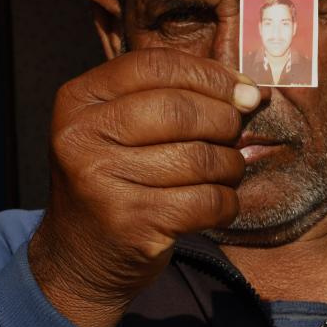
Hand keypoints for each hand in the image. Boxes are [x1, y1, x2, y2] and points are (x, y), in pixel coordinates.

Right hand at [28, 47, 260, 326]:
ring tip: (225, 172)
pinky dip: (227, 202)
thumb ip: (172, 97)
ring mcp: (101, 181)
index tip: (245, 92)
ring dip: (230, 165)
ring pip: (200, 157)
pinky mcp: (130, 222)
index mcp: (79, 100)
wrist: (79, 260)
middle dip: (225, 121)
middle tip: (235, 135)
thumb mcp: (121, 128)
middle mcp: (81, 136)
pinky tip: (218, 205)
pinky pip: (206, 201)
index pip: (156, 65)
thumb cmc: (116, 182)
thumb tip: (248, 90)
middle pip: (180, 109)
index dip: (210, 75)